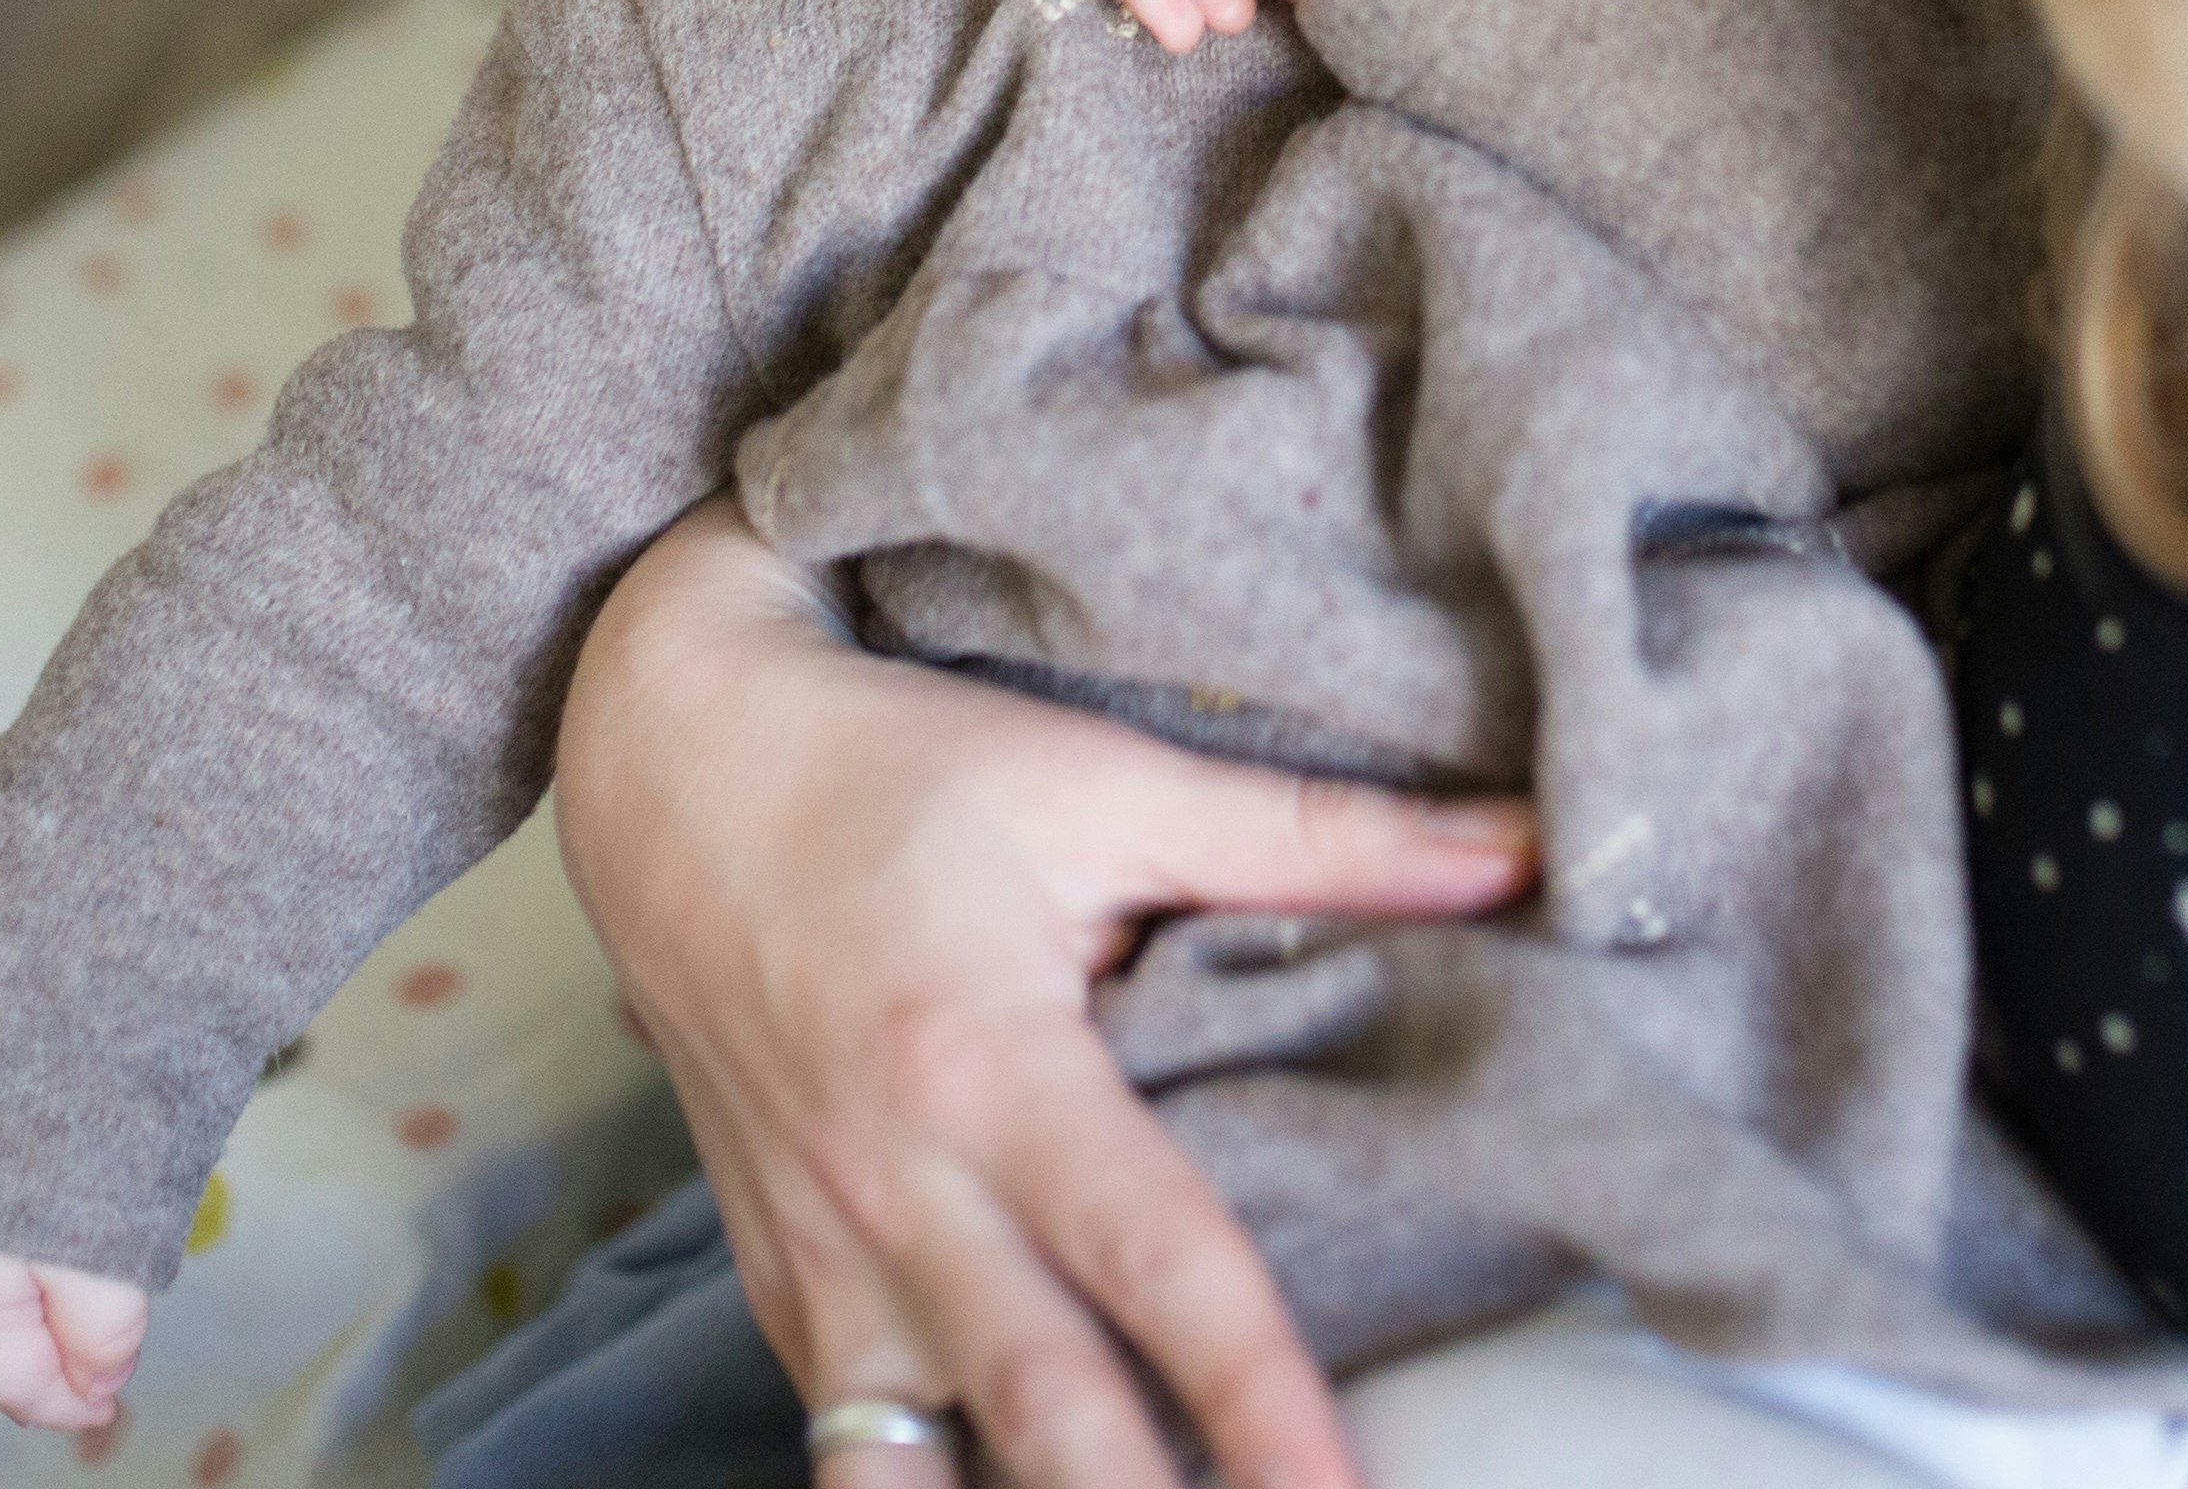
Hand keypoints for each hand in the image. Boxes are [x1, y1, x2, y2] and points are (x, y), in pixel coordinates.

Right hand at [561, 501, 1534, 1488]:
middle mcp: (895, 1194)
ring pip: (920, 1475)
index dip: (1257, 1394)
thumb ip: (1312, 838)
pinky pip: (864, 1451)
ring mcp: (822, 1264)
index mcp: (985, 1069)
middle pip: (1040, 1416)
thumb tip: (1520, 852)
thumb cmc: (890, 770)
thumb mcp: (1101, 778)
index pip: (1154, 1262)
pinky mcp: (785, 1293)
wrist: (668, 771)